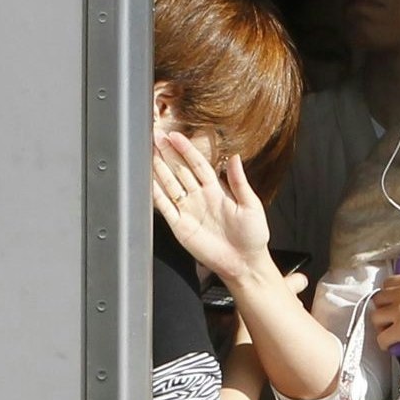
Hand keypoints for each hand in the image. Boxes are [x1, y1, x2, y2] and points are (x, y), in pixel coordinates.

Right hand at [153, 130, 273, 289]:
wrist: (245, 263)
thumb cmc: (253, 236)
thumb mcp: (251, 205)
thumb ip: (240, 181)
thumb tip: (235, 157)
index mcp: (216, 190)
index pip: (197, 163)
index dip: (185, 149)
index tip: (174, 135)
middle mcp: (199, 197)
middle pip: (179, 170)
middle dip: (167, 153)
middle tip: (155, 137)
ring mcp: (188, 211)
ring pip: (169, 185)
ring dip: (158, 169)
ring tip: (148, 153)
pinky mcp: (180, 227)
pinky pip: (165, 207)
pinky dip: (155, 195)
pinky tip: (147, 181)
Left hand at [370, 271, 399, 350]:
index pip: (389, 283)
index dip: (388, 294)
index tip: (392, 301)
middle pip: (378, 299)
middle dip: (382, 309)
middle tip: (388, 318)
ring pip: (375, 318)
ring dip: (380, 326)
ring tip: (388, 332)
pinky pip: (382, 338)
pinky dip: (384, 343)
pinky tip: (390, 346)